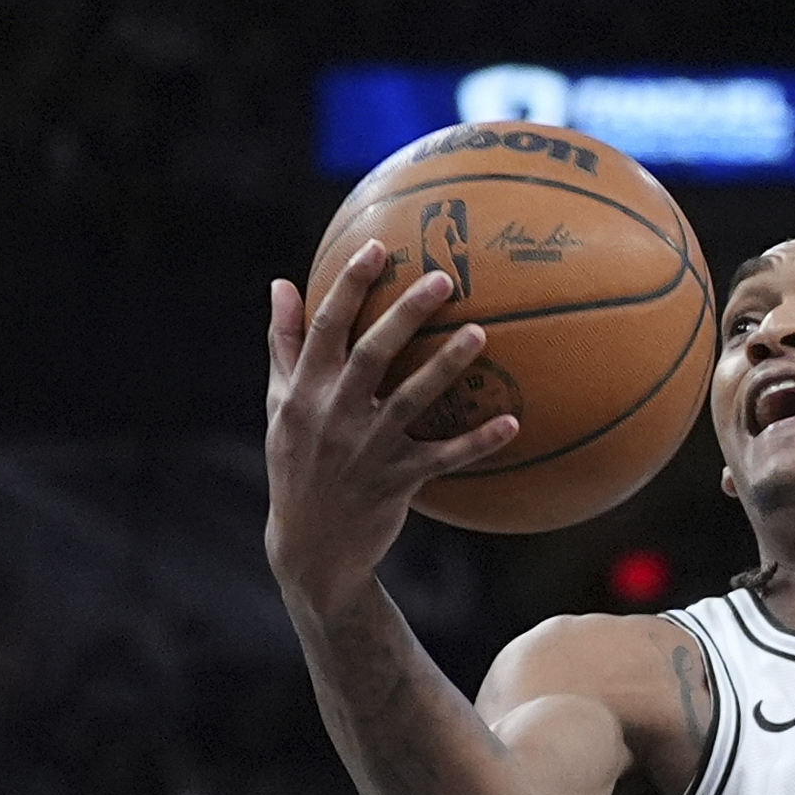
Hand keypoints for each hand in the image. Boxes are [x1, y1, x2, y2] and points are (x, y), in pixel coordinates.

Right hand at [264, 248, 520, 607]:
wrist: (310, 546)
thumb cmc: (297, 463)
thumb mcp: (281, 405)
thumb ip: (285, 344)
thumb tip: (282, 283)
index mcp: (305, 391)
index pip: (327, 328)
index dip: (350, 286)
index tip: (377, 249)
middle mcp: (334, 416)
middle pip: (372, 354)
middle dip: (405, 313)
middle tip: (444, 278)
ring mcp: (367, 450)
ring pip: (411, 400)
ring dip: (446, 366)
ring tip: (481, 333)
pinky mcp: (397, 483)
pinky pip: (443, 457)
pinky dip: (477, 442)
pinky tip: (512, 422)